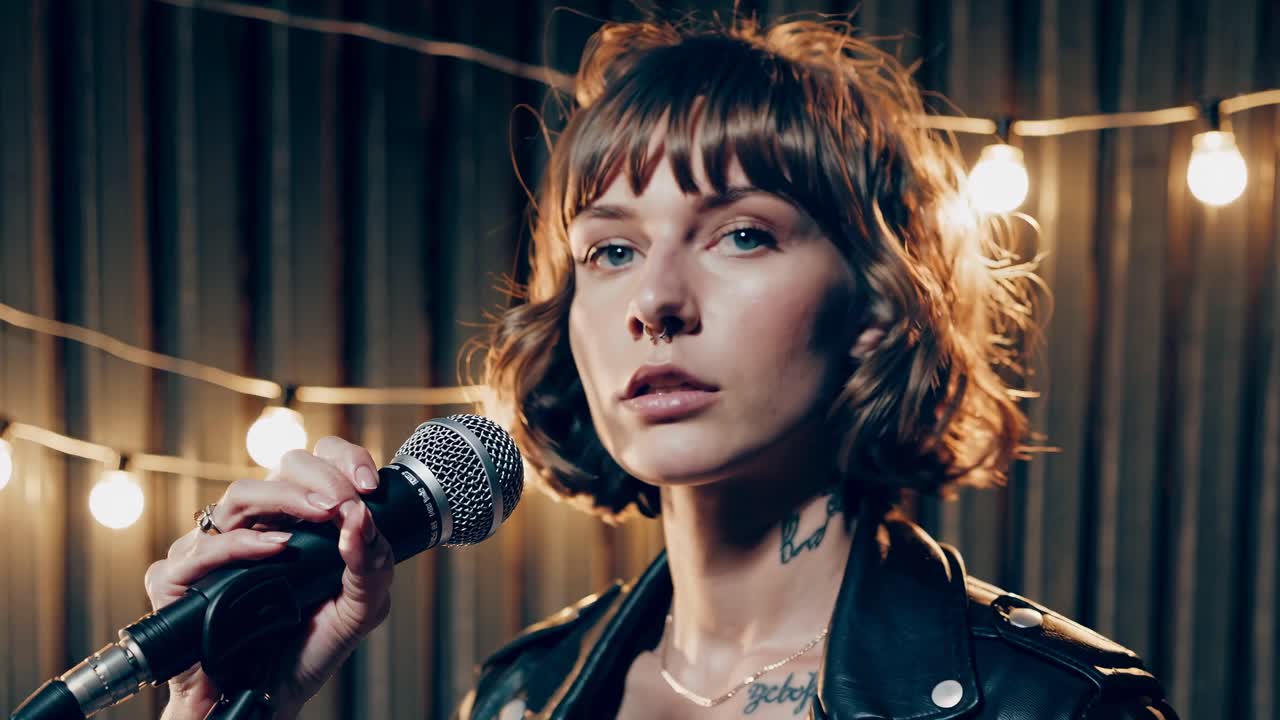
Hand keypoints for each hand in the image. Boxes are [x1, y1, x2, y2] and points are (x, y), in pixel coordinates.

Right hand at [145, 438, 393, 719]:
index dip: (340, 459)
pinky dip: (241, 544)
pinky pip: (200, 550)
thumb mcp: (360, 609)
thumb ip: (371, 565)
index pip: (314, 463)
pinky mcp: (177, 580)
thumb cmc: (307, 648)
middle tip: (348, 500)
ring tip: (323, 513)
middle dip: (321, 477)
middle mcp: (255, 525)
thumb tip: (362, 516)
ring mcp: (213, 548)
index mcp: (297, 519)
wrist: (267, 699)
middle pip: (280, 469)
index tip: (370, 483)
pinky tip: (275, 549)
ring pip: (239, 496)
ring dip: (286, 498)